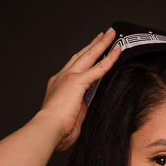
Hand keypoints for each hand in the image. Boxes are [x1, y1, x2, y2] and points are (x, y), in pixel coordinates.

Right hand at [38, 28, 120, 150]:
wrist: (48, 129)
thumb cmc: (57, 130)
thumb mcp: (71, 118)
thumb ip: (80, 109)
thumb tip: (85, 105)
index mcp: (58, 86)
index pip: (74, 68)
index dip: (84, 59)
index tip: (91, 52)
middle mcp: (62, 77)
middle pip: (81, 55)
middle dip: (93, 44)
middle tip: (104, 35)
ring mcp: (69, 77)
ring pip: (89, 55)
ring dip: (101, 44)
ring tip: (111, 35)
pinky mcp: (77, 81)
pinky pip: (98, 68)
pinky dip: (109, 59)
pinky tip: (117, 51)